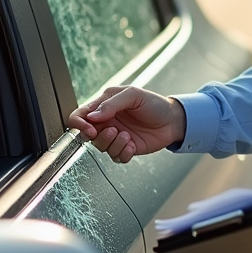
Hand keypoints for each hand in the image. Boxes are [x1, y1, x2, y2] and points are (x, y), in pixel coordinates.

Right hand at [67, 86, 187, 163]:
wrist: (173, 120)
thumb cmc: (153, 103)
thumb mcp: (133, 95)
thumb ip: (112, 103)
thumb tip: (93, 116)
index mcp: (103, 107)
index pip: (80, 115)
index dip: (79, 124)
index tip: (90, 128)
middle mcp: (107, 122)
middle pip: (87, 135)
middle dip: (98, 136)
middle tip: (113, 130)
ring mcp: (115, 137)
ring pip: (101, 148)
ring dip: (113, 144)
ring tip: (127, 136)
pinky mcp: (125, 149)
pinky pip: (116, 157)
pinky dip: (123, 153)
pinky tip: (133, 145)